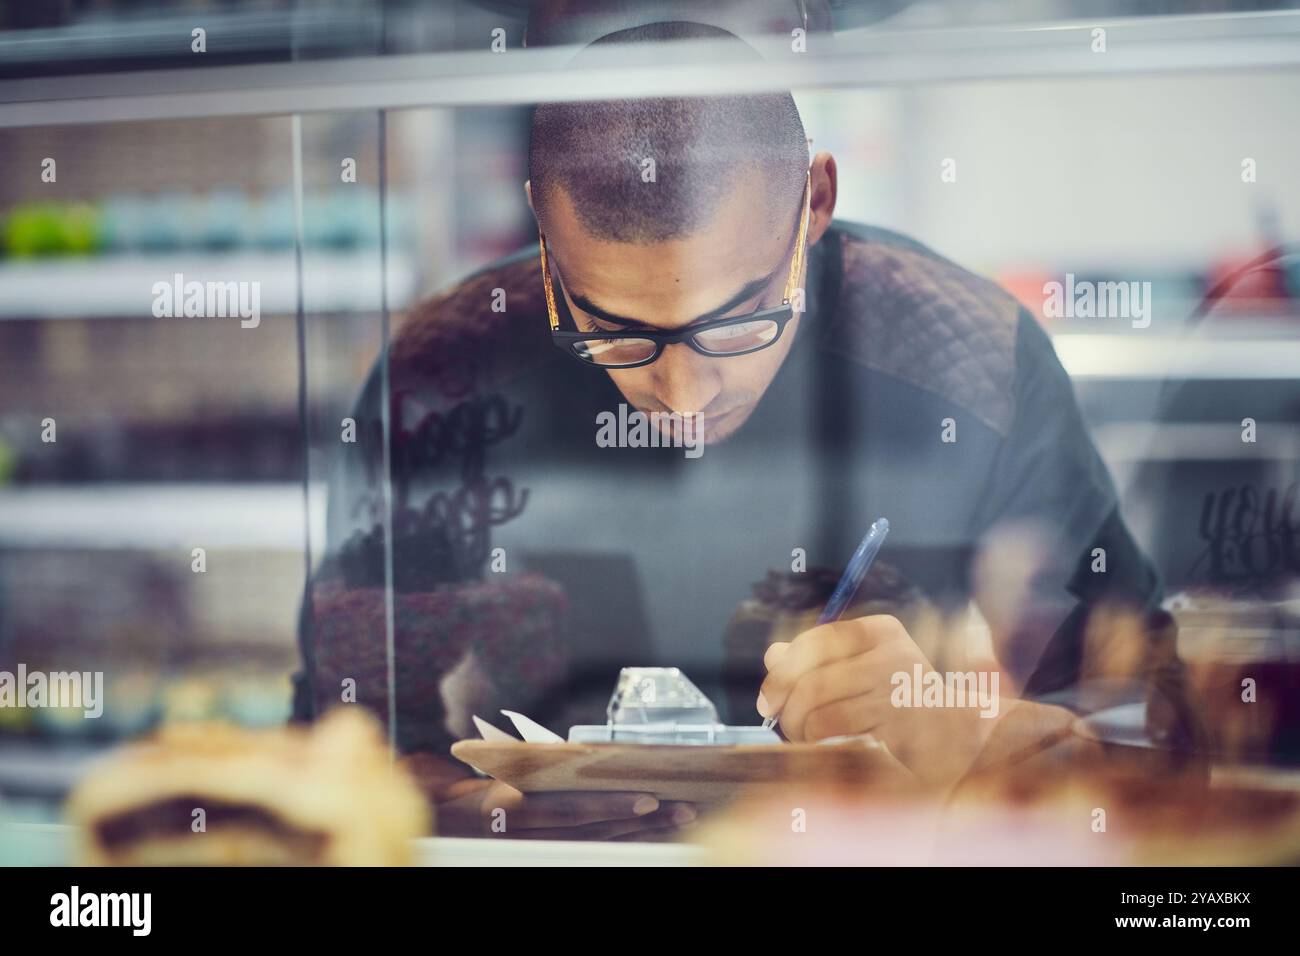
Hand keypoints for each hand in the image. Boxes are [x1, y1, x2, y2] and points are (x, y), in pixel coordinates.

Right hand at [437, 779, 696, 840]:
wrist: (448, 828)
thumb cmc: (482, 788)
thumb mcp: (504, 771)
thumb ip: (543, 767)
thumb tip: (591, 756)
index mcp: (515, 805)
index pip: (572, 809)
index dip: (613, 807)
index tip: (649, 798)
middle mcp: (527, 834)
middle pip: (594, 832)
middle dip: (641, 823)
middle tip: (681, 809)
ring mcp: (536, 851)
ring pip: (597, 846)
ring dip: (641, 835)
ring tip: (677, 819)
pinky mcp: (543, 857)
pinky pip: (590, 852)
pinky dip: (623, 842)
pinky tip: (651, 835)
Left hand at [756, 614, 982, 784]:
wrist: (955, 737)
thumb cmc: (897, 703)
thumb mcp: (860, 672)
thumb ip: (817, 662)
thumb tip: (773, 655)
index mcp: (880, 631)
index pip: (816, 640)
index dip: (784, 670)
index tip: (769, 699)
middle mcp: (892, 652)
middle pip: (813, 676)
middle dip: (788, 706)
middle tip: (783, 724)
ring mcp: (897, 686)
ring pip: (819, 704)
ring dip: (799, 726)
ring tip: (803, 737)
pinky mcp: (897, 720)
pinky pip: (834, 726)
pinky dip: (816, 739)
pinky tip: (820, 745)